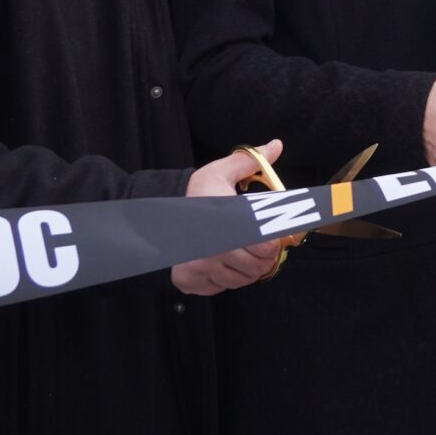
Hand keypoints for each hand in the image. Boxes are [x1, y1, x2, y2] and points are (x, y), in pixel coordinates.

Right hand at [173, 141, 288, 294]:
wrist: (159, 217)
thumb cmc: (195, 196)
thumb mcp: (220, 172)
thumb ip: (249, 161)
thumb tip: (276, 146)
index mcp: (225, 222)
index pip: (266, 246)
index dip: (274, 243)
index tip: (273, 237)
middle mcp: (210, 249)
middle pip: (257, 267)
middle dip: (264, 257)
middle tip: (259, 245)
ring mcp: (198, 268)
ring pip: (241, 280)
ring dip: (247, 270)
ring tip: (241, 252)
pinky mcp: (189, 282)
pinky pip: (222, 288)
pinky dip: (227, 279)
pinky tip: (223, 262)